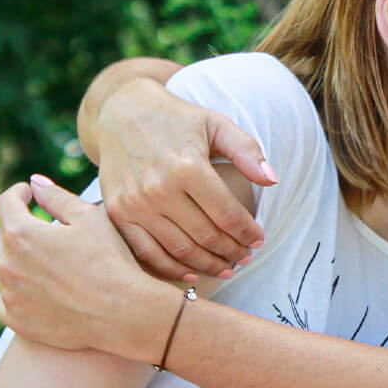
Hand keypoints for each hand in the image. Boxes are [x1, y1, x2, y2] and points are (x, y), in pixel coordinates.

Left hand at [0, 176, 176, 362]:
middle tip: (44, 228)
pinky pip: (3, 298)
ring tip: (47, 260)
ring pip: (2, 267)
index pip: (5, 204)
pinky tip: (33, 285)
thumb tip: (34, 182)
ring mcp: (9, 295)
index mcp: (22, 234)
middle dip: (19, 226)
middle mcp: (7, 265)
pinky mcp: (15, 319)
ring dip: (17, 258)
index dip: (18, 193)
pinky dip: (14, 288)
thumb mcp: (90, 218)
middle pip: (2, 235)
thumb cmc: (110, 261)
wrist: (123, 313)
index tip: (28, 194)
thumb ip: (57, 197)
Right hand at [95, 76, 275, 280]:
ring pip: (179, 250)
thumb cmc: (177, 119)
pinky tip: (191, 274)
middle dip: (231, 252)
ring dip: (207, 265)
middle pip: (205, 236)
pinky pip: (146, 252)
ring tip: (226, 268)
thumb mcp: (217, 124)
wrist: (122, 112)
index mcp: (188, 167)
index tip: (258, 240)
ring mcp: (134, 204)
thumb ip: (247, 151)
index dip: (247, 233)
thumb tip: (272, 180)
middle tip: (246, 257)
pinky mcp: (116, 213)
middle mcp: (158, 189)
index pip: (227, 214)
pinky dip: (171, 269)